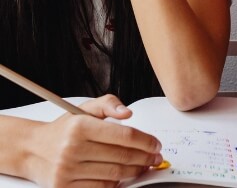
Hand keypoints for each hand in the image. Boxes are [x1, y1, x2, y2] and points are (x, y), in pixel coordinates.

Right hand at [22, 95, 161, 187]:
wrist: (32, 150)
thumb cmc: (63, 130)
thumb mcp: (84, 109)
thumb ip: (108, 104)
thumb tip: (128, 113)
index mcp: (80, 127)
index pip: (125, 135)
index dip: (146, 141)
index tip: (156, 144)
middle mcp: (72, 149)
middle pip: (123, 157)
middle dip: (146, 158)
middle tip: (155, 158)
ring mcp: (67, 170)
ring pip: (115, 174)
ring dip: (135, 171)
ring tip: (144, 166)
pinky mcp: (64, 187)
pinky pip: (101, 187)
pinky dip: (116, 183)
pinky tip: (122, 176)